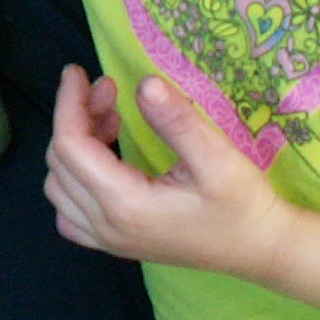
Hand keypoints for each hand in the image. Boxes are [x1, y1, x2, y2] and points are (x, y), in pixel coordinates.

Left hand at [43, 65, 292, 281]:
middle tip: (110, 90)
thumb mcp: (217, 158)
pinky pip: (69, 211)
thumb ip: (176, 120)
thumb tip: (143, 84)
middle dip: (76, 116)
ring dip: (74, 145)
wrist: (260, 249)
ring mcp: (107, 240)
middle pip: (60, 162)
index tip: (78, 71)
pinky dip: (73, 179)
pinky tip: (104, 161)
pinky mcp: (115, 243)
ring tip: (112, 120)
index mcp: (125, 204)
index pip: (70, 146)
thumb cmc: (242, 204)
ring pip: (59, 186)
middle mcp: (106, 226)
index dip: (68, 102)